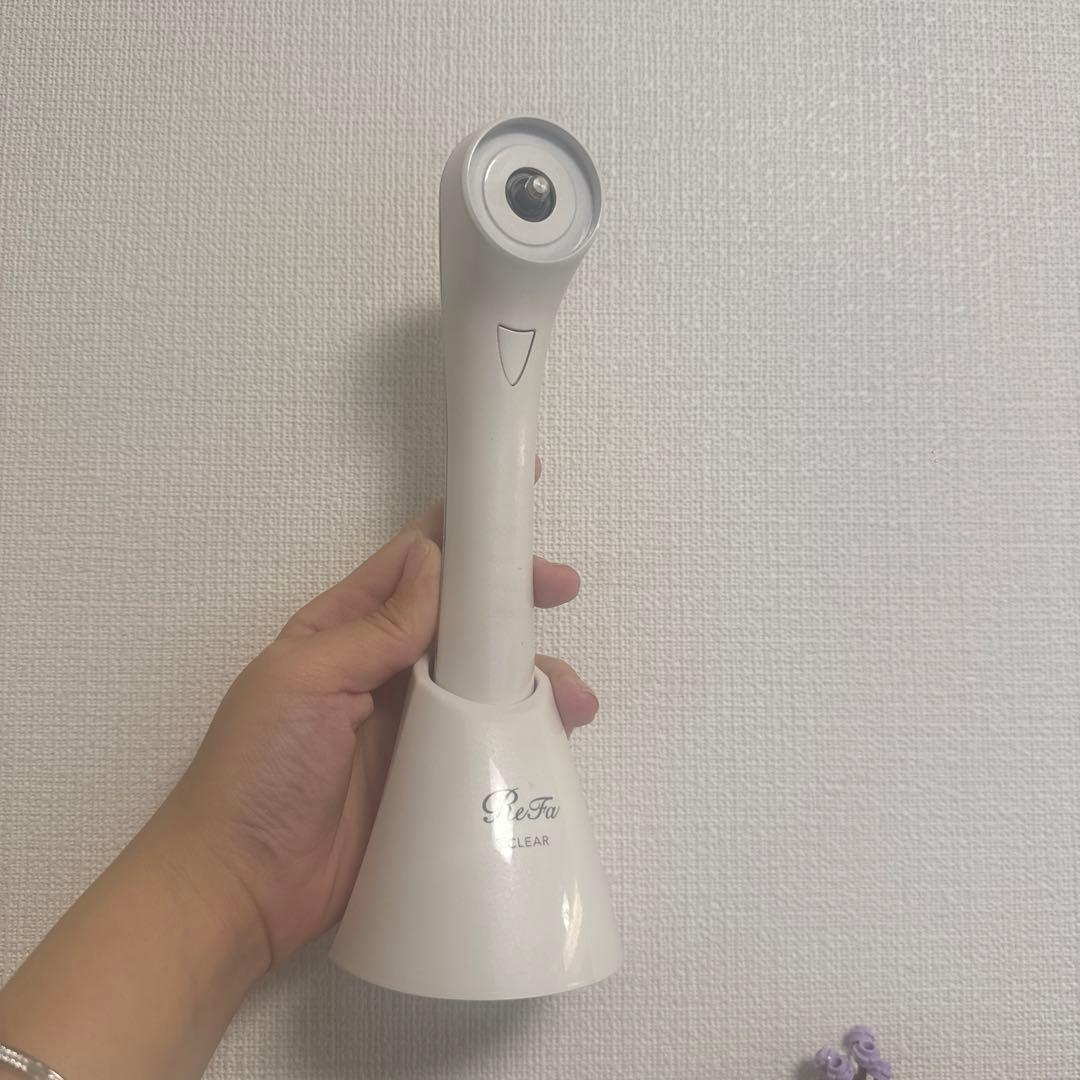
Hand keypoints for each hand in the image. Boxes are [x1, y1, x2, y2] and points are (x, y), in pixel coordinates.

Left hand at [155, 471, 597, 970]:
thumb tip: (434, 561)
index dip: (461, 532)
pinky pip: (487, 743)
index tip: (514, 508)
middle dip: (512, 600)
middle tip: (561, 588)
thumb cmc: (257, 772)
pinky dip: (524, 735)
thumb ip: (375, 628)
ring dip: (532, 676)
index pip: (411, 564)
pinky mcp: (434, 781)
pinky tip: (555, 739)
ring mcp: (413, 728)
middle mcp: (385, 670)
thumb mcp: (305, 680)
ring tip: (574, 697)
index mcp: (344, 630)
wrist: (241, 892)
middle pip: (461, 619)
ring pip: (485, 680)